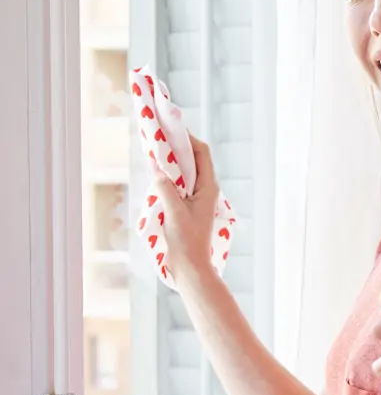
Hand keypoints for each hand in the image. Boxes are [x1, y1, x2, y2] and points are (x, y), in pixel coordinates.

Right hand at [152, 132, 218, 282]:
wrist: (191, 268)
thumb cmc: (186, 242)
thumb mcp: (173, 212)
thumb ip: (166, 188)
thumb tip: (157, 169)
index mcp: (209, 187)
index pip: (202, 154)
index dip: (188, 138)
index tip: (171, 127)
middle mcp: (206, 190)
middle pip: (194, 160)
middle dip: (178, 146)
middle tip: (160, 133)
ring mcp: (197, 199)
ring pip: (186, 172)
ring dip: (172, 160)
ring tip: (156, 148)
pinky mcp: (188, 207)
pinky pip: (179, 185)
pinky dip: (169, 175)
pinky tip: (156, 173)